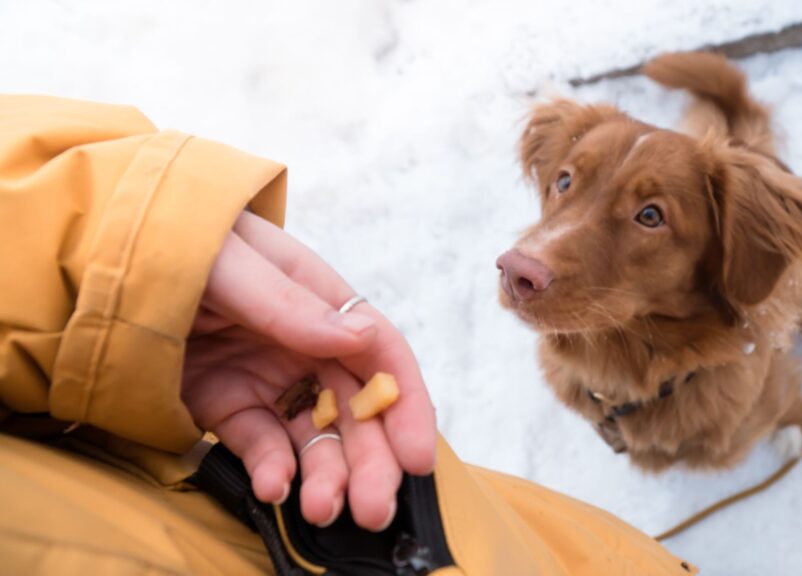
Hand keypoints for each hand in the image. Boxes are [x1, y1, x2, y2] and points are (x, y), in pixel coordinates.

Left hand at [182, 211, 435, 530]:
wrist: (95, 248)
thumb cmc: (172, 237)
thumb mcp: (231, 262)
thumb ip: (290, 304)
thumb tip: (358, 336)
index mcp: (320, 300)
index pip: (380, 355)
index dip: (408, 405)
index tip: (418, 457)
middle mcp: (304, 343)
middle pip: (356, 408)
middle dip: (371, 460)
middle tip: (372, 509)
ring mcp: (265, 376)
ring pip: (314, 436)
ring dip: (326, 475)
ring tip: (321, 508)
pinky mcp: (225, 404)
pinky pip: (259, 444)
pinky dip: (271, 470)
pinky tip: (274, 487)